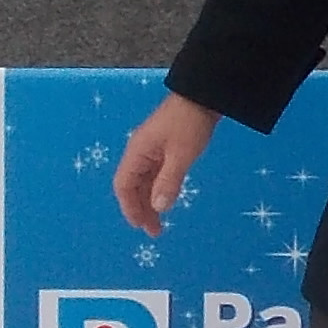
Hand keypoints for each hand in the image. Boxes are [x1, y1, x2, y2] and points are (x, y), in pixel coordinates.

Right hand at [113, 91, 218, 233]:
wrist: (203, 96)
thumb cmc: (190, 124)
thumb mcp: (181, 155)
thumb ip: (168, 182)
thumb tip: (157, 208)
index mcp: (137, 152)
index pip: (124, 185)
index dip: (130, 208)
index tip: (141, 226)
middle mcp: (140, 152)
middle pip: (132, 186)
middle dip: (140, 209)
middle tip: (155, 231)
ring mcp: (151, 149)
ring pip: (144, 181)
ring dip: (149, 201)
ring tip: (160, 221)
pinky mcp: (164, 147)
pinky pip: (155, 173)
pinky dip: (158, 189)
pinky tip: (167, 199)